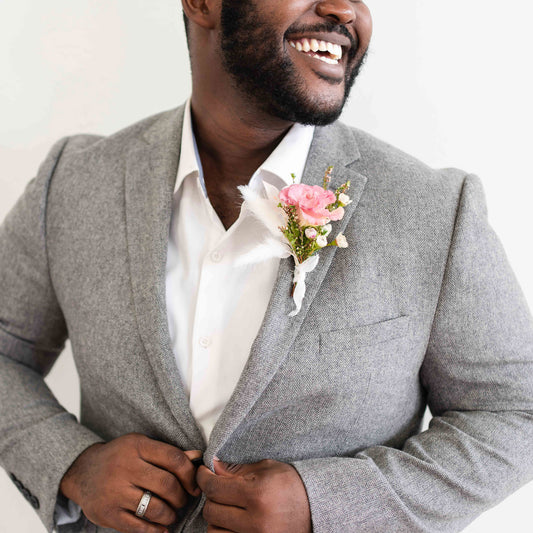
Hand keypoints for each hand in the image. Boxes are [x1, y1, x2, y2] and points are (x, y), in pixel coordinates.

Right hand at [59, 433, 202, 532]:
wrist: (83, 471)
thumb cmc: (121, 457)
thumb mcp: (141, 447)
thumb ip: (168, 453)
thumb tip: (197, 456)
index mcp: (137, 446)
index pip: (173, 458)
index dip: (189, 474)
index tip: (193, 485)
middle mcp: (125, 467)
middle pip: (166, 484)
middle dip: (181, 497)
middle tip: (182, 501)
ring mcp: (114, 491)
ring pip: (154, 508)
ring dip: (170, 515)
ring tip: (171, 514)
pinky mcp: (107, 513)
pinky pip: (137, 527)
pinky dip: (154, 530)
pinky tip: (160, 528)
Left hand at [197, 457, 311, 532]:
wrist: (317, 510)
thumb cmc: (293, 486)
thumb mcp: (268, 469)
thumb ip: (238, 470)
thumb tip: (213, 468)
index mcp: (258, 495)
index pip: (215, 488)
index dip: (203, 478)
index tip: (202, 473)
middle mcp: (255, 522)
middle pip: (211, 510)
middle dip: (211, 497)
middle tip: (219, 489)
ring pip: (214, 531)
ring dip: (216, 518)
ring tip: (227, 507)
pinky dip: (223, 532)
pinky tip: (231, 522)